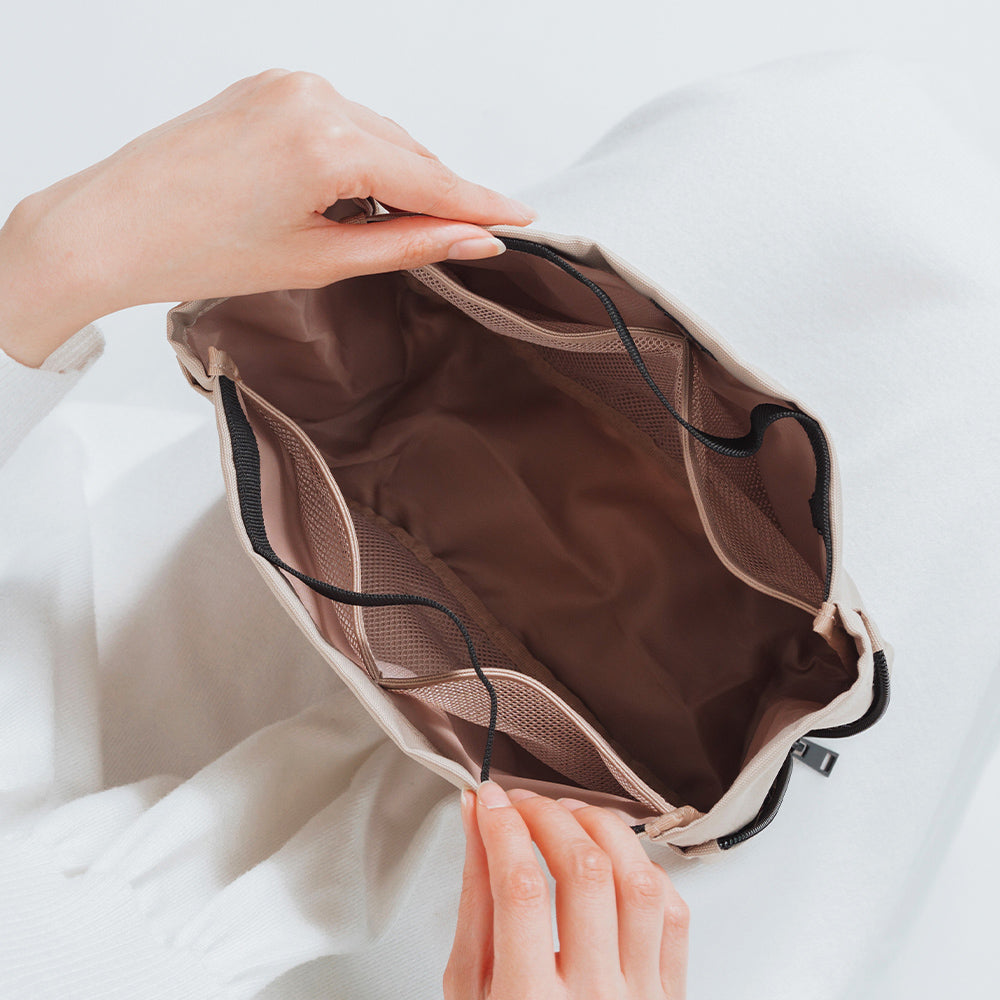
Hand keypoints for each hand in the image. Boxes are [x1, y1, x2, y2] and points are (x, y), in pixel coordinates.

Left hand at [0, 68, 534, 365]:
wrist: (114, 226)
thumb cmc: (201, 250)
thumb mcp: (320, 260)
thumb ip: (407, 243)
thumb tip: (473, 239)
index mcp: (326, 140)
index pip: (430, 178)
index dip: (482, 204)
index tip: (525, 218)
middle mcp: (312, 94)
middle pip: (409, 150)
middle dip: (439, 194)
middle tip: (466, 238)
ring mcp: (288, 82)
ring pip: (379, 132)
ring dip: (398, 175)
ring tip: (394, 227)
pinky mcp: (271, 83)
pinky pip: (343, 116)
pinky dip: (362, 154)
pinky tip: (355, 192)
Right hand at [446, 782, 688, 998]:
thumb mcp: (468, 988)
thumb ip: (475, 901)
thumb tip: (477, 824)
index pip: (520, 887)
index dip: (503, 828)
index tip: (490, 801)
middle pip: (585, 874)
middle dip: (549, 817)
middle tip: (523, 804)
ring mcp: (640, 999)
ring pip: (638, 882)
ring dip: (602, 829)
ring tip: (571, 815)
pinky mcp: (670, 995)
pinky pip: (672, 914)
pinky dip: (644, 869)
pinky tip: (614, 859)